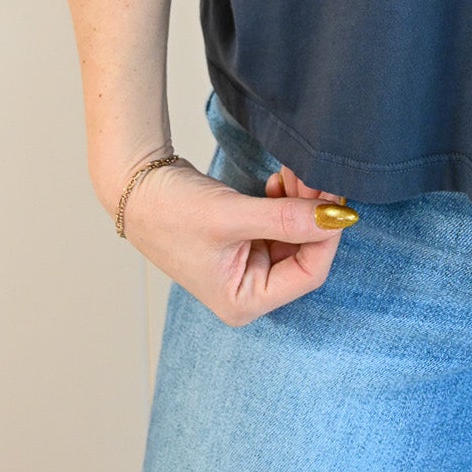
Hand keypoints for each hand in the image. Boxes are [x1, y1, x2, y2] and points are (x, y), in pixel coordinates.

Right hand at [118, 156, 357, 326]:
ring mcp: (248, 264)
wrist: (134, 185)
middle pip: (304, 252)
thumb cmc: (169, 211)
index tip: (336, 200)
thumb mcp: (232, 216)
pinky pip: (281, 222)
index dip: (327, 236)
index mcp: (243, 300)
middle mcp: (249, 288)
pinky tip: (280, 181)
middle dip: (314, 213)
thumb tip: (336, 218)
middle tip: (319, 176)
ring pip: (295, 233)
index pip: (308, 273)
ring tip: (297, 172)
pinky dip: (287, 200)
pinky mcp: (246, 239)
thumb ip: (286, 219)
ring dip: (302, 202)